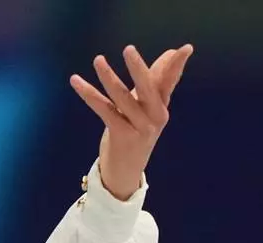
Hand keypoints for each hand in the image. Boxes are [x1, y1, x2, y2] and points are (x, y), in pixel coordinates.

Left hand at [69, 44, 193, 200]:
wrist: (125, 173)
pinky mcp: (121, 135)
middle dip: (138, 67)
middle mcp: (154, 117)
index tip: (184, 48)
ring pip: (122, 97)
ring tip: (98, 60)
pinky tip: (77, 82)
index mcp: (161, 109)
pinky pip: (104, 110)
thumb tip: (167, 56)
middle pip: (148, 87)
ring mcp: (139, 127)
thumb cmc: (134, 136)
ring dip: (108, 77)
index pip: (170, 83)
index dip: (176, 66)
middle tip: (129, 49)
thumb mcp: (146, 110)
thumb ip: (154, 84)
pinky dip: (89, 94)